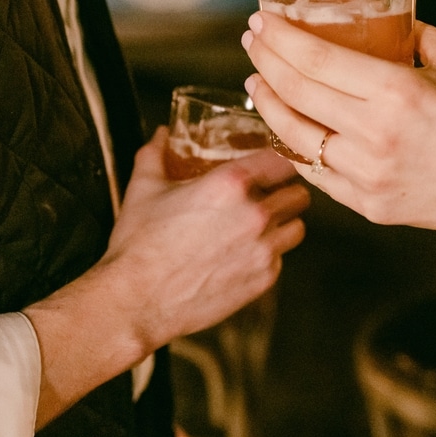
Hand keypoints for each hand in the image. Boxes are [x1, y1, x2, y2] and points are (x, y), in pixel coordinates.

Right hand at [102, 126, 309, 349]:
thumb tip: (162, 134)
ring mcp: (264, 250)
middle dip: (285, 193)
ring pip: (297, 228)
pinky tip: (246, 254)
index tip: (273, 164)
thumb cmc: (139, 245)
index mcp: (231, 183)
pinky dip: (270, 255)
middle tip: (269, 196)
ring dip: (283, 224)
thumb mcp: (144, 188)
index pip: (282, 160)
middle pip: (299, 194)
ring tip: (262, 227)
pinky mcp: (264, 280)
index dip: (280, 160)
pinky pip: (282, 259)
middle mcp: (255, 214)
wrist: (136, 301)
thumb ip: (156, 153)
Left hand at [241, 11, 435, 260]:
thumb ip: (421, 40)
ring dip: (267, 104)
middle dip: (265, 60)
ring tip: (256, 80)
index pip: (317, 60)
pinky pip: (313, 170)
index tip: (261, 21)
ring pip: (294, 135)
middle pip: (296, 92)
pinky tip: (283, 124)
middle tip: (251, 40)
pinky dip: (292, 144)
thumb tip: (394, 22)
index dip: (281, 38)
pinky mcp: (363, 203)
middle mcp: (373, 134)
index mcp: (397, 93)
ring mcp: (364, 173)